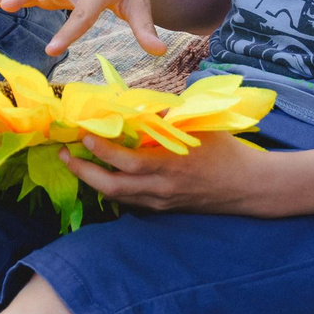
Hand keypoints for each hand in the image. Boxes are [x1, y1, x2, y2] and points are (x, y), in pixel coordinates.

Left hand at [63, 131, 271, 214]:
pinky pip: (131, 203)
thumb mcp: (200, 126)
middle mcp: (162, 187)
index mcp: (170, 164)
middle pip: (113, 187)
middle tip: (64, 155)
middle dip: (83, 173)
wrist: (250, 187)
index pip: (126, 162)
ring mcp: (162, 202)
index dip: (101, 149)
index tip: (83, 134)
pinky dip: (113, 190)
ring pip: (118, 198)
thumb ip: (169, 116)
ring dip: (93, 182)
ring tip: (76, 164)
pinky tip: (102, 176)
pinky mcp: (165, 209)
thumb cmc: (227, 150)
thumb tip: (140, 104)